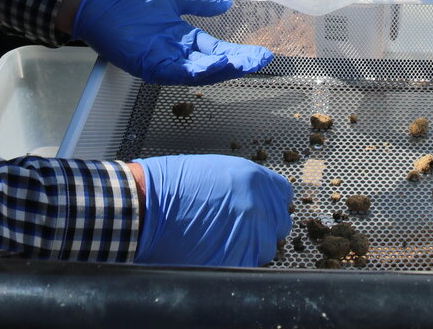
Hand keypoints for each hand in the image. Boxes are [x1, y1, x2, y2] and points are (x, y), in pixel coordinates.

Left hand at [71, 0, 271, 83]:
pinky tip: (211, 65)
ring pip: (196, 72)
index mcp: (182, 37)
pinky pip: (174, 72)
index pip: (217, 49)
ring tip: (240, 64)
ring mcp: (161, 59)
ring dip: (219, 69)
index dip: (239, 53)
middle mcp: (175, 52)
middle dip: (237, 64)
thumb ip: (199, 2)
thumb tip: (225, 4)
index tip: (261, 53)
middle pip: (212, 64)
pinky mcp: (147, 63)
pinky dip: (193, 71)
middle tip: (259, 62)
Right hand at [133, 155, 291, 266]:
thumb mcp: (217, 169)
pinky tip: (215, 252)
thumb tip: (254, 196)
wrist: (148, 205)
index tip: (261, 208)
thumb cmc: (172, 184)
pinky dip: (234, 262)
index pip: (284, 195)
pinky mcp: (236, 259)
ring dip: (250, 247)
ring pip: (266, 248)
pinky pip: (247, 264)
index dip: (270, 203)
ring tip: (223, 240)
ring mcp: (250, 235)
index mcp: (255, 180)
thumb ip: (244, 184)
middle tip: (239, 227)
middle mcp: (259, 206)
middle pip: (279, 224)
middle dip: (263, 227)